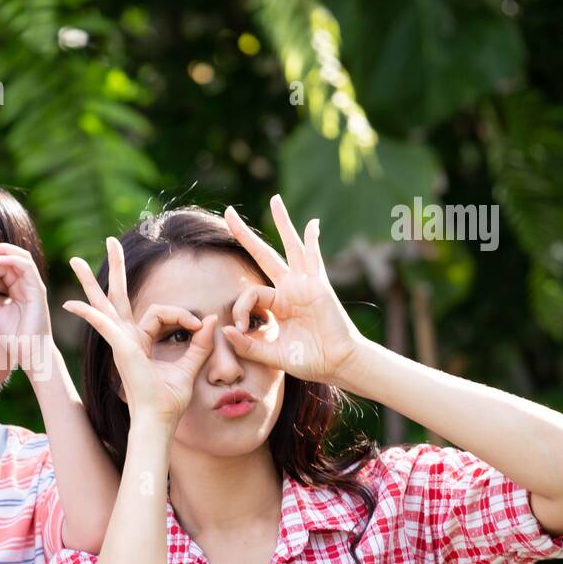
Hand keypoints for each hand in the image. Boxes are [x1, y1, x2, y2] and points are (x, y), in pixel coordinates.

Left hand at [0, 242, 53, 376]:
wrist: (28, 352)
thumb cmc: (12, 336)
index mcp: (16, 289)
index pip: (4, 268)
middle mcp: (26, 284)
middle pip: (13, 257)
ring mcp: (33, 285)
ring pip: (21, 257)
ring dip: (4, 250)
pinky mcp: (38, 289)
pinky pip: (27, 267)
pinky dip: (13, 259)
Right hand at [64, 237, 217, 424]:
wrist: (159, 421)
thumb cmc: (170, 401)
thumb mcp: (190, 367)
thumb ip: (199, 344)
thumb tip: (209, 320)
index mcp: (141, 341)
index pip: (160, 312)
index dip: (183, 316)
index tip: (199, 325)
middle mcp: (126, 338)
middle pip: (118, 296)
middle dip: (115, 268)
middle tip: (110, 242)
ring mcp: (120, 342)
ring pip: (104, 303)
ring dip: (90, 281)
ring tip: (74, 260)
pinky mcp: (120, 348)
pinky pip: (104, 324)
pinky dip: (89, 314)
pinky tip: (71, 304)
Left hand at [219, 195, 366, 383]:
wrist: (337, 363)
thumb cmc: (308, 359)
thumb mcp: (270, 353)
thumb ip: (248, 345)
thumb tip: (225, 332)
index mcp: (276, 304)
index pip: (249, 293)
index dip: (240, 308)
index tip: (241, 328)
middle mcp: (289, 289)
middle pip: (263, 254)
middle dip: (245, 234)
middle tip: (228, 213)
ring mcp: (304, 284)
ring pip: (290, 246)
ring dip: (282, 223)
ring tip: (275, 200)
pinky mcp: (319, 285)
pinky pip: (314, 258)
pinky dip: (312, 240)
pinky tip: (312, 224)